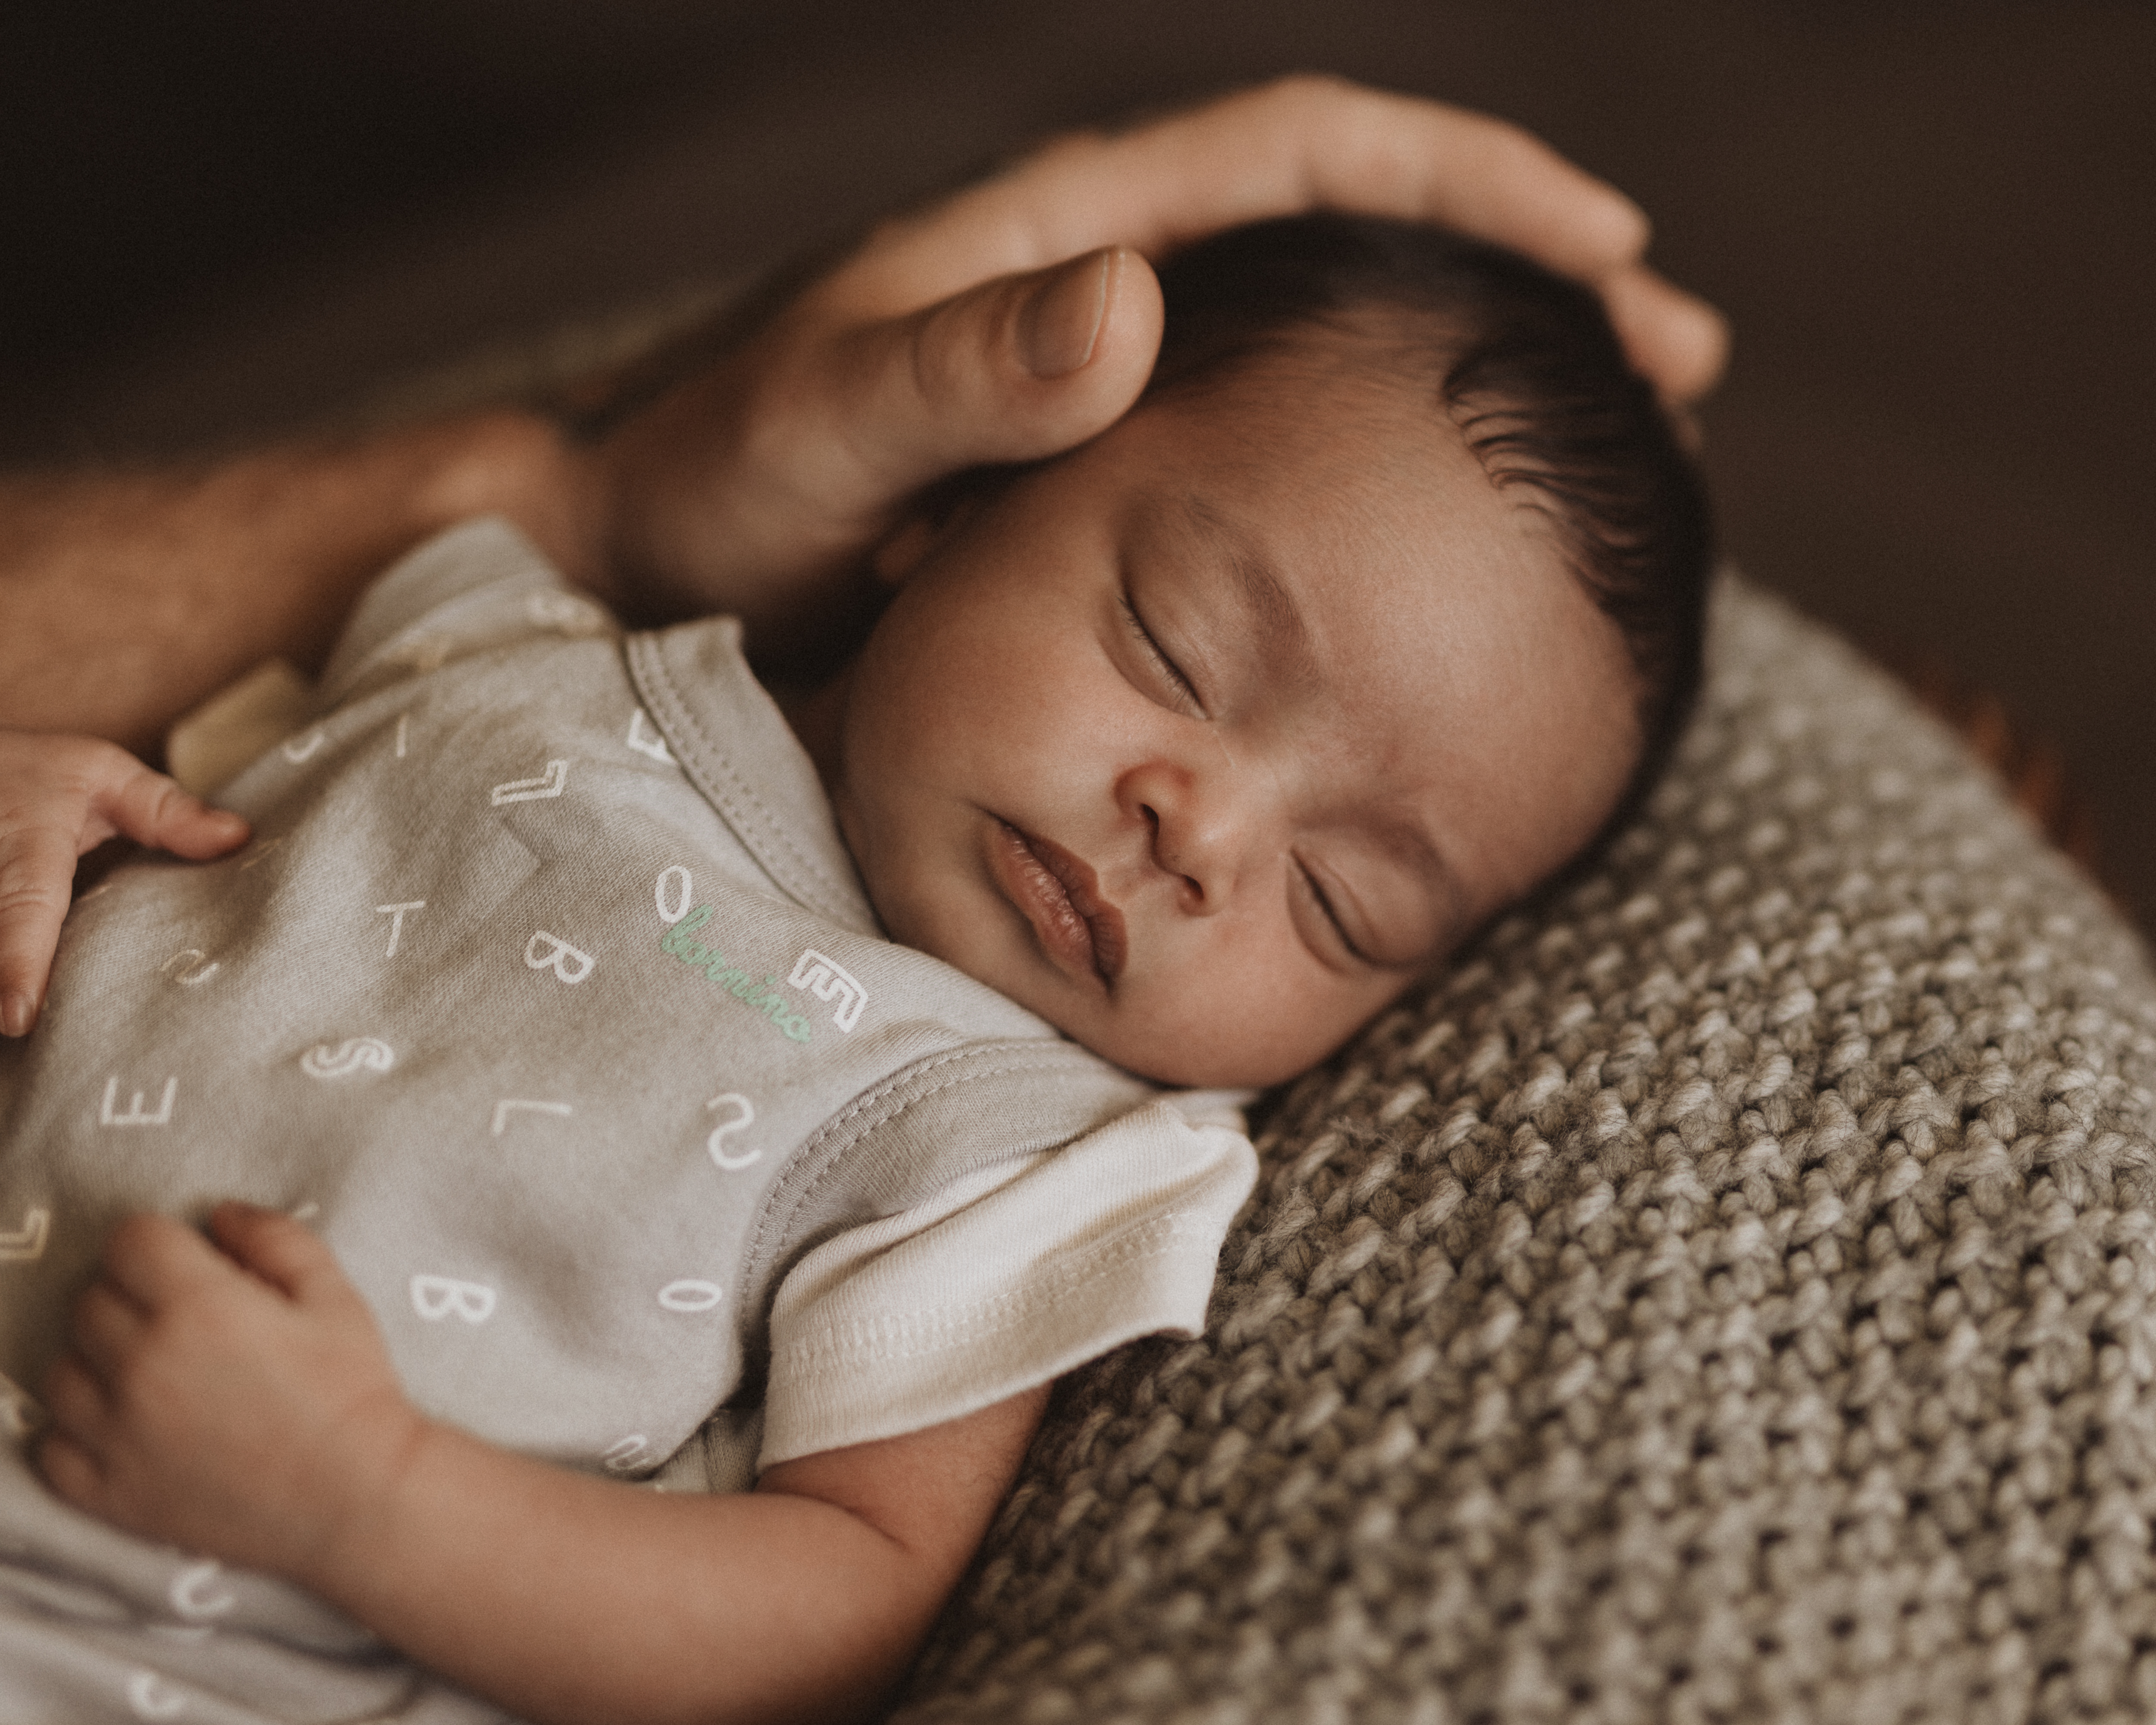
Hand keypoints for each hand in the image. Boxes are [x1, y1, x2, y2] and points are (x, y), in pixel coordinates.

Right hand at [0, 731, 249, 1035]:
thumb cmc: (36, 773)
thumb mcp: (100, 772)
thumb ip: (163, 810)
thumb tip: (238, 839)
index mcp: (25, 842)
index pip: (23, 905)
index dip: (18, 962)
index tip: (18, 1019)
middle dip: (6, 988)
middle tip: (38, 1040)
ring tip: (27, 1033)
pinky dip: (1, 977)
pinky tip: (19, 1008)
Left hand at [37, 1204, 426, 1585]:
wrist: (354, 1497)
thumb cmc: (351, 1390)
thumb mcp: (333, 1294)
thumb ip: (274, 1237)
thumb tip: (220, 1213)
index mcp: (198, 1306)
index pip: (129, 1240)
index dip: (161, 1243)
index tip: (188, 1263)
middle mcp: (142, 1364)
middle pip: (91, 1299)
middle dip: (132, 1295)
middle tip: (179, 1317)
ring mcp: (117, 1434)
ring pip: (62, 1369)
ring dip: (98, 1361)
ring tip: (149, 1372)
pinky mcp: (108, 1493)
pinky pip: (51, 1447)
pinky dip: (76, 1433)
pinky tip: (124, 1426)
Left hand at [600, 74, 1727, 637]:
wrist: (625, 563)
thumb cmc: (710, 492)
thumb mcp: (829, 426)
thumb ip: (965, 371)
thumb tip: (1135, 305)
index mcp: (1070, 238)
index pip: (1317, 153)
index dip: (1473, 185)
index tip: (1613, 251)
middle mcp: (1106, 293)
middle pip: (1362, 250)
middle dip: (1522, 289)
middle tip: (1671, 369)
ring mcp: (1107, 390)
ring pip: (1330, 362)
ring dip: (1465, 398)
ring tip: (1604, 465)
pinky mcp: (1093, 484)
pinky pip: (1267, 463)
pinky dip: (1365, 490)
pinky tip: (1427, 558)